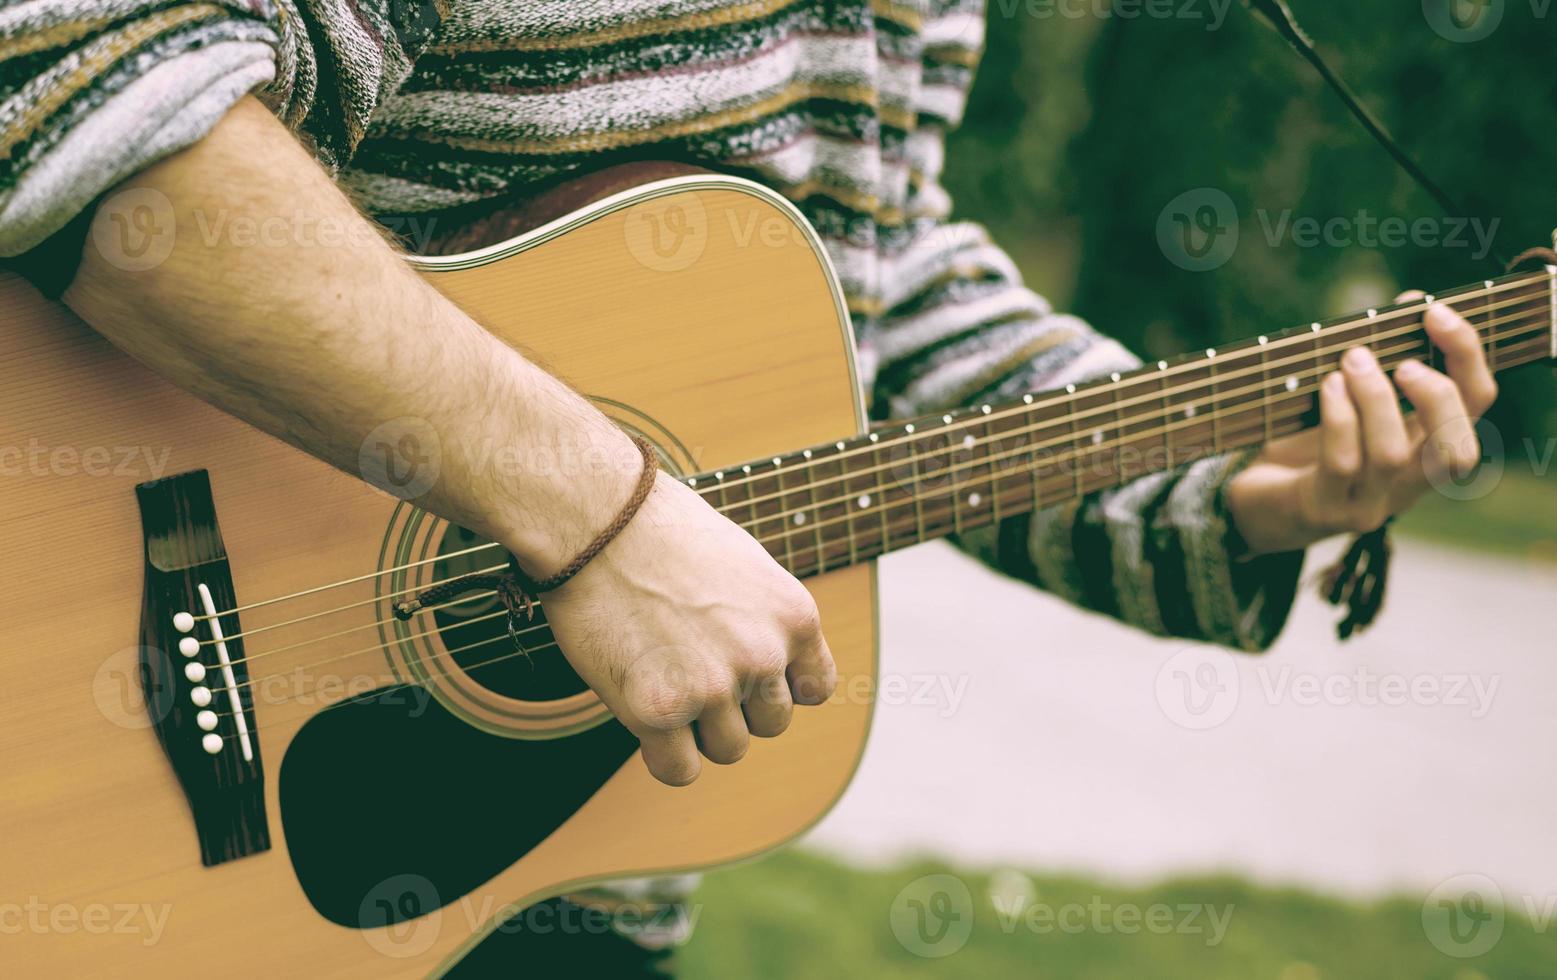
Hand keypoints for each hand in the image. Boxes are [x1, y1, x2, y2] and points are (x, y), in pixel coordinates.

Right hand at [540, 472, 836, 785]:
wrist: (596, 516)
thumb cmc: (657, 529)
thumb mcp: (742, 562)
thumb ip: (762, 617)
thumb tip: (764, 665)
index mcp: (793, 615)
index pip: (815, 688)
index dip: (778, 686)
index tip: (745, 674)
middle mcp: (763, 655)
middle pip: (770, 724)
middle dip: (735, 708)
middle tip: (689, 668)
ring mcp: (713, 686)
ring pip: (727, 750)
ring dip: (696, 730)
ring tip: (660, 680)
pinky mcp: (658, 710)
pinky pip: (679, 770)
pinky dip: (663, 756)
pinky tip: (642, 717)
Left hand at [1227, 294, 1498, 554]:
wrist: (1256, 503)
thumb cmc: (1306, 442)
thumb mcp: (1351, 398)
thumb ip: (1383, 357)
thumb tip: (1410, 301)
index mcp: (1426, 450)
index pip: (1474, 407)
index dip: (1467, 357)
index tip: (1434, 312)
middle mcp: (1408, 485)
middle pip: (1457, 450)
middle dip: (1438, 395)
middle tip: (1400, 360)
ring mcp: (1367, 504)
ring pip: (1393, 454)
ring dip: (1376, 397)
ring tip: (1352, 359)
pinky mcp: (1323, 510)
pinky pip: (1342, 462)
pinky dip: (1339, 417)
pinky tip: (1328, 385)